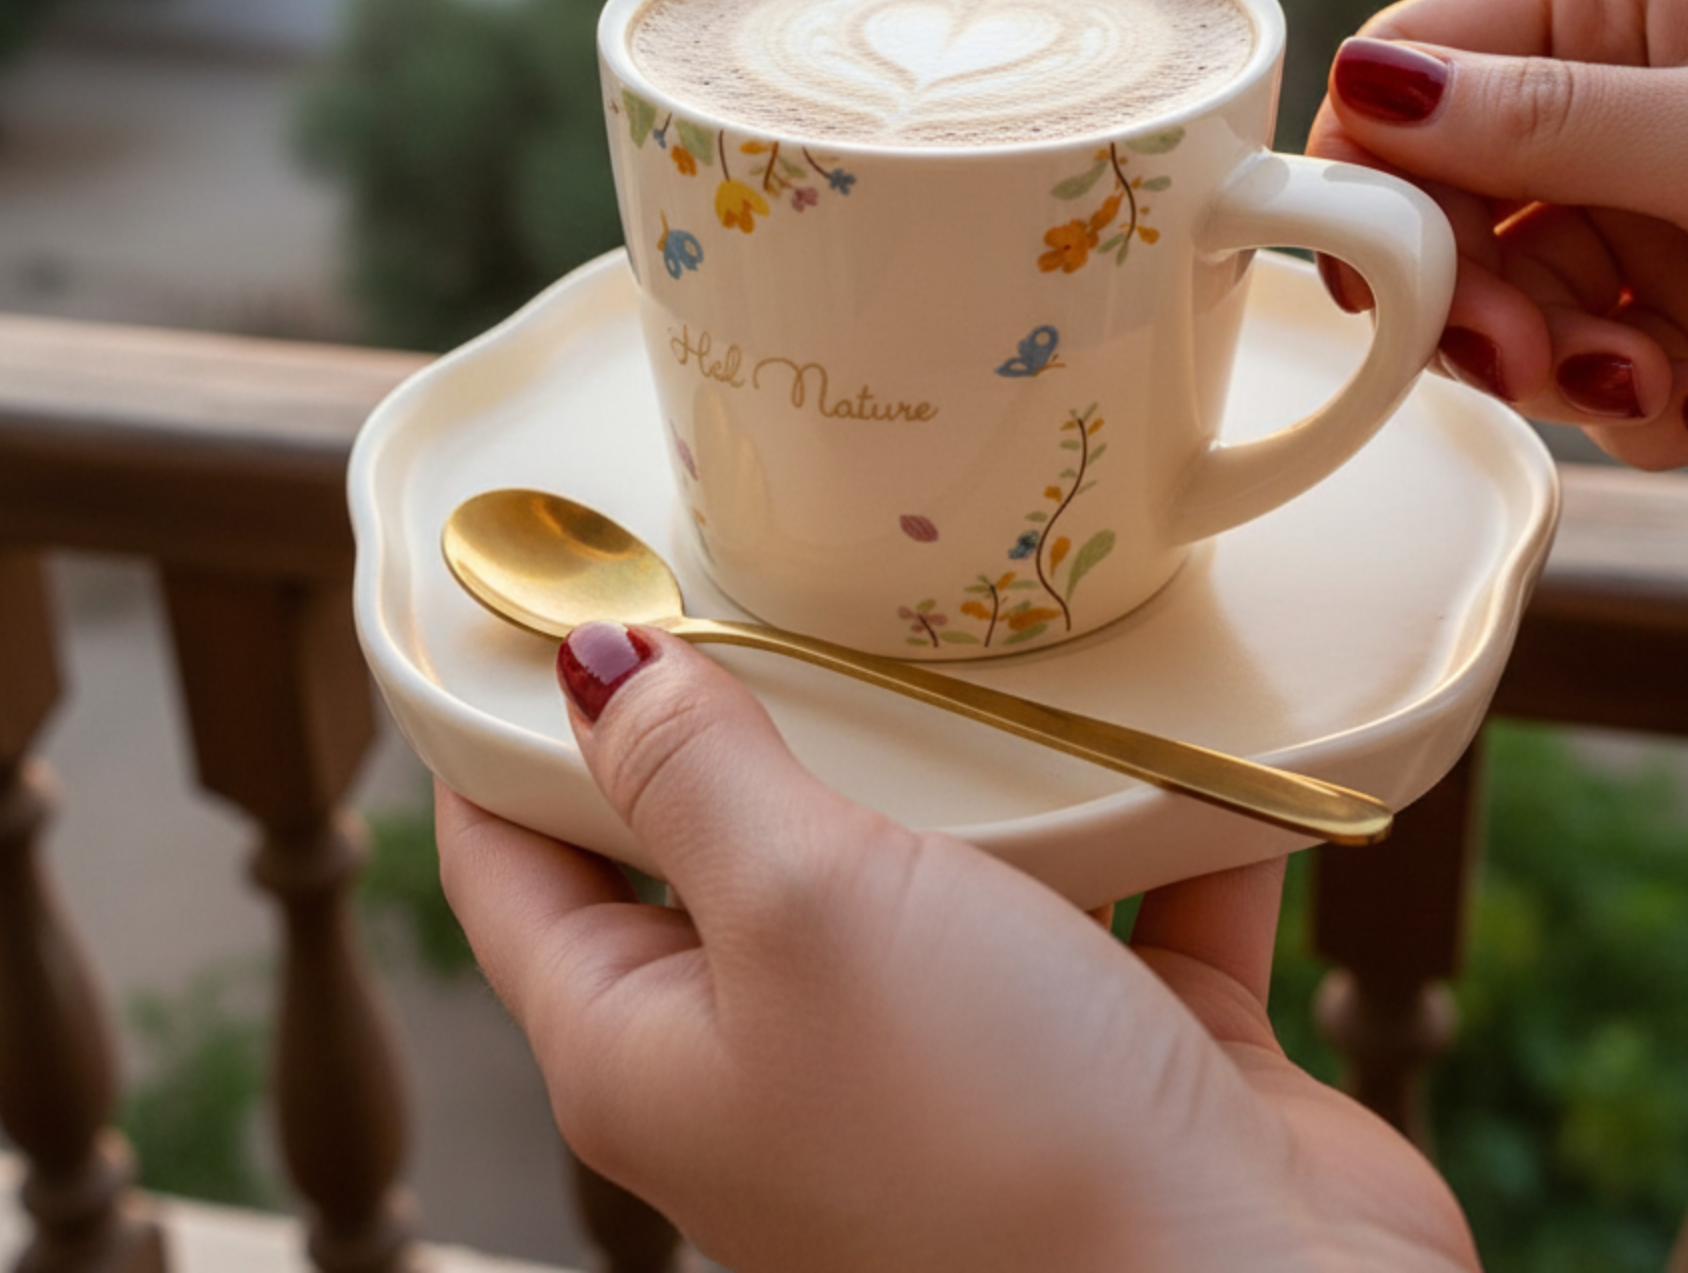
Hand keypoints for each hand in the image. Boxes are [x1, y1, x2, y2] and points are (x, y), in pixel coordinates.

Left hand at [436, 624, 1479, 1272]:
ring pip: (927, 863)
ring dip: (970, 761)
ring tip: (989, 618)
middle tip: (783, 556)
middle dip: (756, 706)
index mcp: (652, 1051)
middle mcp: (784, 1062)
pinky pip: (1110, 903)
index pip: (516, 868)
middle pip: (725, 847)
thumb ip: (694, 776)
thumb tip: (589, 667)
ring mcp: (946, 1064)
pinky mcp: (1103, 1056)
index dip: (506, 728)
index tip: (543, 580)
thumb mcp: (806, 909)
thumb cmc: (995, 1131)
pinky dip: (1142, 827)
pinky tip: (1181, 730)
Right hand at [1308, 0, 1687, 468]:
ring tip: (1662, 386)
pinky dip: (1637, 402)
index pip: (1418, 65)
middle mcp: (1622, 91)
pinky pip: (1589, 362)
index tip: (1382, 276)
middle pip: (1446, 199)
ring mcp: (1656, 201)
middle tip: (1533, 361)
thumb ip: (1542, 124)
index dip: (1377, 173)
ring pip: (1510, 297)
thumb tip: (1366, 76)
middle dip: (1477, 297)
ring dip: (1564, 364)